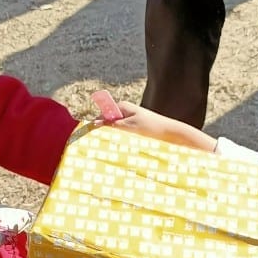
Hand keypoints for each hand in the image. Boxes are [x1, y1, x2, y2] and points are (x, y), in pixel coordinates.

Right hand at [97, 101, 214, 151]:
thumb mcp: (130, 127)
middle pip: (107, 124)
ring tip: (111, 150)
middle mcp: (124, 111)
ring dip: (113, 140)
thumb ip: (112, 125)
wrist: (170, 132)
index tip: (87, 139)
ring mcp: (128, 120)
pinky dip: (120, 142)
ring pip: (114, 131)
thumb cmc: (152, 127)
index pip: (101, 116)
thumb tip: (94, 124)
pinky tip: (121, 150)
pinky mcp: (134, 129)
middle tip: (99, 148)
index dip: (94, 127)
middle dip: (103, 135)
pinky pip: (121, 135)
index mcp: (121, 107)